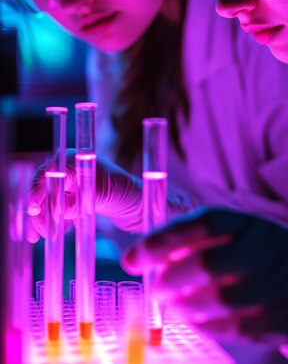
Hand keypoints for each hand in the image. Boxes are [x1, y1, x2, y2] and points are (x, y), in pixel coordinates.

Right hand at [27, 151, 192, 241]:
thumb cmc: (133, 193)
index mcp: (81, 160)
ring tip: (43, 236)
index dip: (38, 188)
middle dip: (37, 208)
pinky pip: (58, 207)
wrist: (146, 206)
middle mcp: (76, 168)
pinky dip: (54, 220)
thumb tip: (58, 208)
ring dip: (43, 217)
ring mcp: (76, 183)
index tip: (33, 208)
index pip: (51, 170)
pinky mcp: (79, 198)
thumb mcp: (106, 195)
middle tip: (35, 232)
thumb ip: (81, 199)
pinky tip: (58, 232)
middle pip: (45, 185)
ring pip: (49, 198)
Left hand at [121, 207, 287, 361]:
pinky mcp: (279, 320)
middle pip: (208, 264)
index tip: (134, 255)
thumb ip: (201, 240)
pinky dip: (204, 324)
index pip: (204, 223)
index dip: (164, 238)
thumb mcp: (240, 238)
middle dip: (169, 278)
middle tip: (152, 286)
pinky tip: (193, 317)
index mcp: (253, 223)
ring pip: (218, 299)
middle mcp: (268, 250)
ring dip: (183, 305)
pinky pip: (231, 327)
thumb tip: (151, 251)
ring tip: (170, 303)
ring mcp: (277, 286)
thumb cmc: (262, 261)